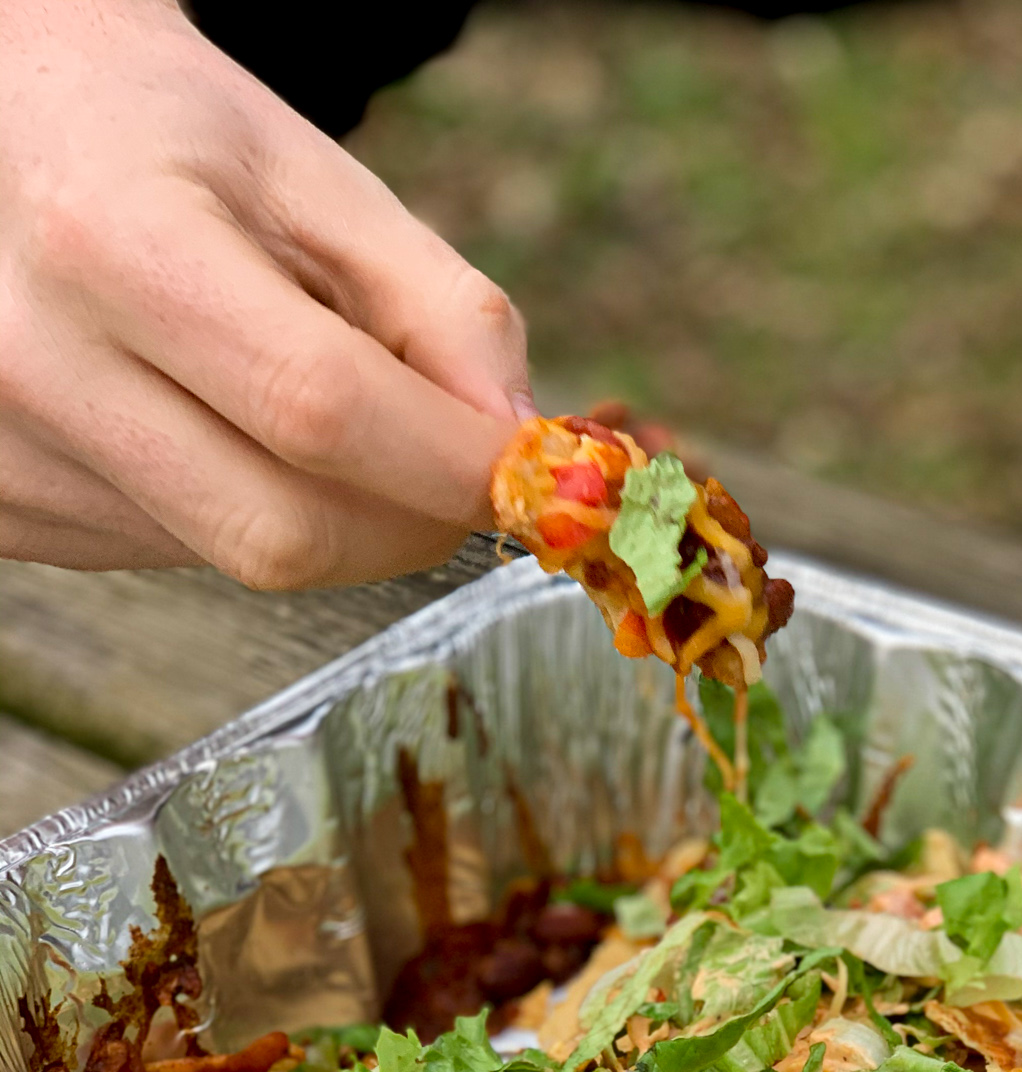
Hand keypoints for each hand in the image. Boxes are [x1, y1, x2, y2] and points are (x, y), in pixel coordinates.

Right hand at [0, 0, 530, 585]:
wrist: (13, 126)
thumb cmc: (167, 135)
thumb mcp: (314, 175)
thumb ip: (439, 308)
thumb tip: (521, 446)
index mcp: (112, 242)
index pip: (320, 409)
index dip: (448, 463)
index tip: (530, 471)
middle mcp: (38, 364)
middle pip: (284, 534)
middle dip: (407, 521)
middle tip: (445, 463)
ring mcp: (12, 456)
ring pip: (243, 556)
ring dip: (328, 510)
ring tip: (297, 396)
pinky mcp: (13, 514)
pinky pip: (186, 555)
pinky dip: (247, 506)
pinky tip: (214, 419)